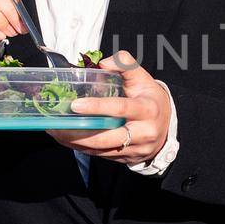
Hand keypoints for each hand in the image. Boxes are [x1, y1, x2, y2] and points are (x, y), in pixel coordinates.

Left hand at [50, 51, 169, 163]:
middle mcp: (143, 132)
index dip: (97, 107)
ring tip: (57, 132)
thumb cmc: (150, 99)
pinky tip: (68, 140)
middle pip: (108, 138)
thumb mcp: (142, 78)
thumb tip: (102, 63)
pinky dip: (83, 149)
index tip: (75, 105)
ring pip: (101, 150)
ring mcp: (136, 149)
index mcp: (147, 109)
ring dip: (76, 143)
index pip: (121, 108)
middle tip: (58, 125)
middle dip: (80, 133)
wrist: (167, 126)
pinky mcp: (127, 159)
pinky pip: (101, 156)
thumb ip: (124, 65)